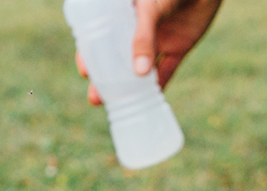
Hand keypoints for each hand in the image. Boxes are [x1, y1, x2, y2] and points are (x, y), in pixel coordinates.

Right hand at [76, 0, 223, 105]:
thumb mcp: (150, 9)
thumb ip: (143, 38)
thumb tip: (138, 73)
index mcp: (126, 12)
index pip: (103, 35)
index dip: (92, 54)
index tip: (86, 71)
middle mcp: (140, 27)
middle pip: (119, 57)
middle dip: (108, 79)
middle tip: (96, 97)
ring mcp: (160, 37)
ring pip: (141, 68)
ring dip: (130, 88)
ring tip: (116, 105)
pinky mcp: (180, 46)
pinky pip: (167, 70)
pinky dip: (159, 86)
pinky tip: (148, 103)